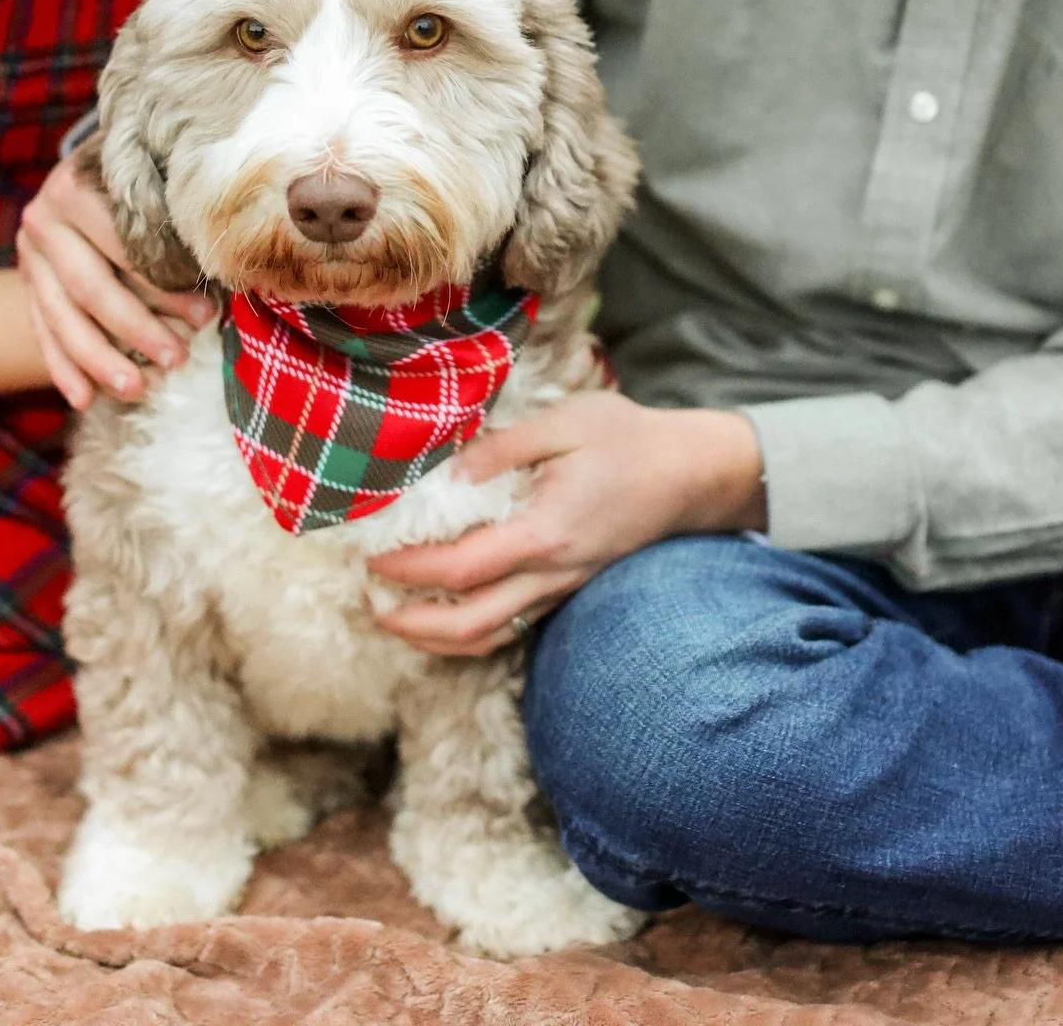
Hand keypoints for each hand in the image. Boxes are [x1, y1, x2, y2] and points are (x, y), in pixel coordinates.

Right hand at [17, 152, 214, 410]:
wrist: (89, 167)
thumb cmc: (142, 173)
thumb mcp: (156, 175)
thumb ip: (174, 214)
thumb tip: (221, 278)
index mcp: (76, 186)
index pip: (124, 247)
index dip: (166, 285)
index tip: (207, 316)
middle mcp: (43, 219)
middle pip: (91, 288)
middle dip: (136, 330)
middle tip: (177, 360)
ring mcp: (29, 254)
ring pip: (62, 318)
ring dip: (99, 360)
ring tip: (136, 390)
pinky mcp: (26, 281)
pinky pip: (42, 331)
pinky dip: (63, 368)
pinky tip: (84, 400)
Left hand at [366, 391, 765, 656]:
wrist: (691, 472)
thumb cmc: (627, 439)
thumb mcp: (563, 423)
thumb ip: (501, 448)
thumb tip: (449, 473)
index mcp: (545, 533)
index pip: (461, 570)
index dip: (409, 570)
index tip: (372, 559)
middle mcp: (552, 573)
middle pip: (471, 627)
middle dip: (413, 625)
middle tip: (371, 606)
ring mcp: (563, 586)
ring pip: (493, 636)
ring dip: (439, 639)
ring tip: (398, 620)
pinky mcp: (570, 586)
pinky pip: (515, 623)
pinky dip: (473, 628)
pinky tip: (449, 609)